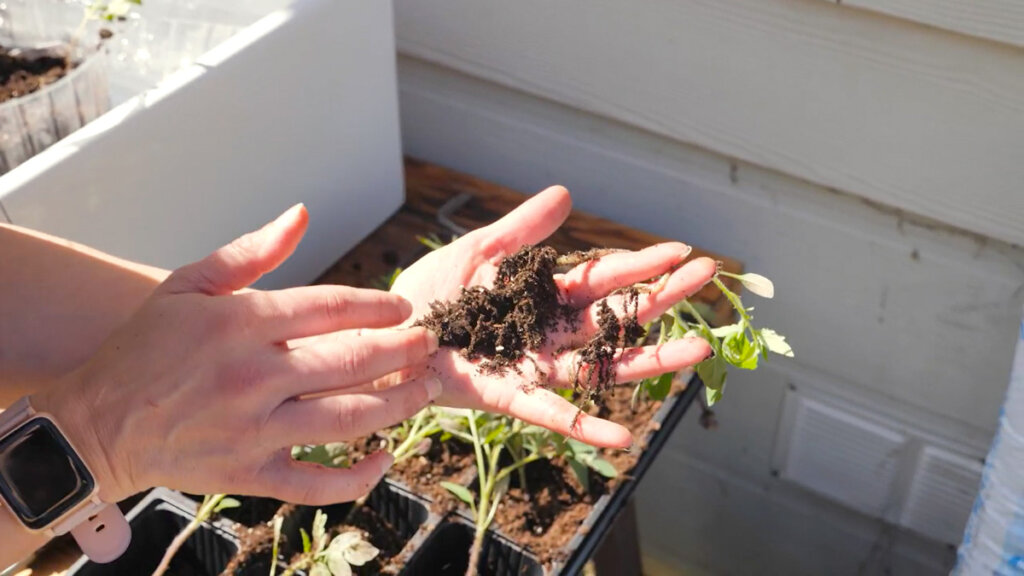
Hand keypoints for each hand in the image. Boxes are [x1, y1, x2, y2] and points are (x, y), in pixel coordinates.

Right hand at [33, 205, 441, 505]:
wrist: (97, 425)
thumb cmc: (145, 347)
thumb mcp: (187, 285)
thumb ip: (251, 252)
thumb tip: (302, 214)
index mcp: (239, 323)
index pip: (330, 307)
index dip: (378, 305)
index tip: (404, 307)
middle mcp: (252, 376)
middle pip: (353, 362)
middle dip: (406, 351)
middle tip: (432, 344)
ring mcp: (253, 430)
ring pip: (349, 419)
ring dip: (400, 404)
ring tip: (428, 389)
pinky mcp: (249, 474)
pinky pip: (316, 483)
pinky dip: (357, 477)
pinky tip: (384, 458)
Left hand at [390, 186, 715, 448]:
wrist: (382, 335)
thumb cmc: (425, 295)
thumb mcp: (477, 251)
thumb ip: (521, 228)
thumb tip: (566, 193)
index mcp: (541, 295)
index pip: (603, 278)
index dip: (641, 265)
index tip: (682, 251)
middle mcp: (547, 332)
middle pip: (615, 317)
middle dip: (662, 298)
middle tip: (708, 277)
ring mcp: (532, 366)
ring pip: (601, 366)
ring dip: (650, 361)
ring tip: (697, 351)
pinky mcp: (505, 395)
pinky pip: (551, 415)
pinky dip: (586, 427)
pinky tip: (625, 438)